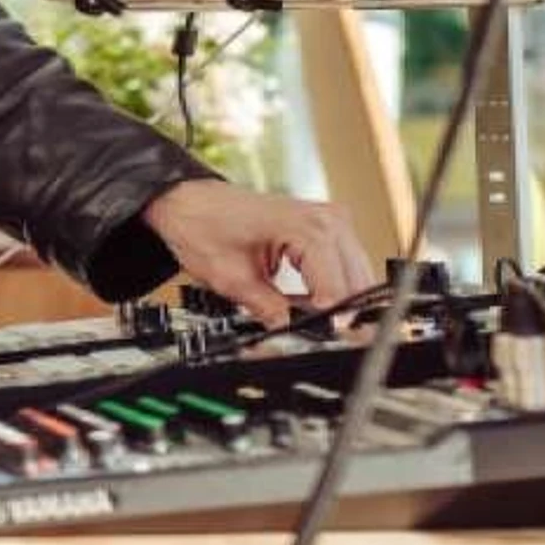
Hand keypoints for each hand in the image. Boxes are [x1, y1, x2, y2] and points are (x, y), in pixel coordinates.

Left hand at [143, 180, 376, 327]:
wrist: (189, 200)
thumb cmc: (203, 225)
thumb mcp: (233, 280)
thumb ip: (271, 312)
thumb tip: (292, 338)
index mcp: (308, 227)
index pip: (337, 288)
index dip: (331, 323)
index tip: (322, 344)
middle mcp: (328, 219)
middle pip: (355, 285)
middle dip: (337, 316)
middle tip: (309, 337)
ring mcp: (332, 221)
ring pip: (355, 279)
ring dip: (336, 303)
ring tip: (300, 316)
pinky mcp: (328, 228)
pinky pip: (344, 268)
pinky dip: (330, 290)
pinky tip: (305, 300)